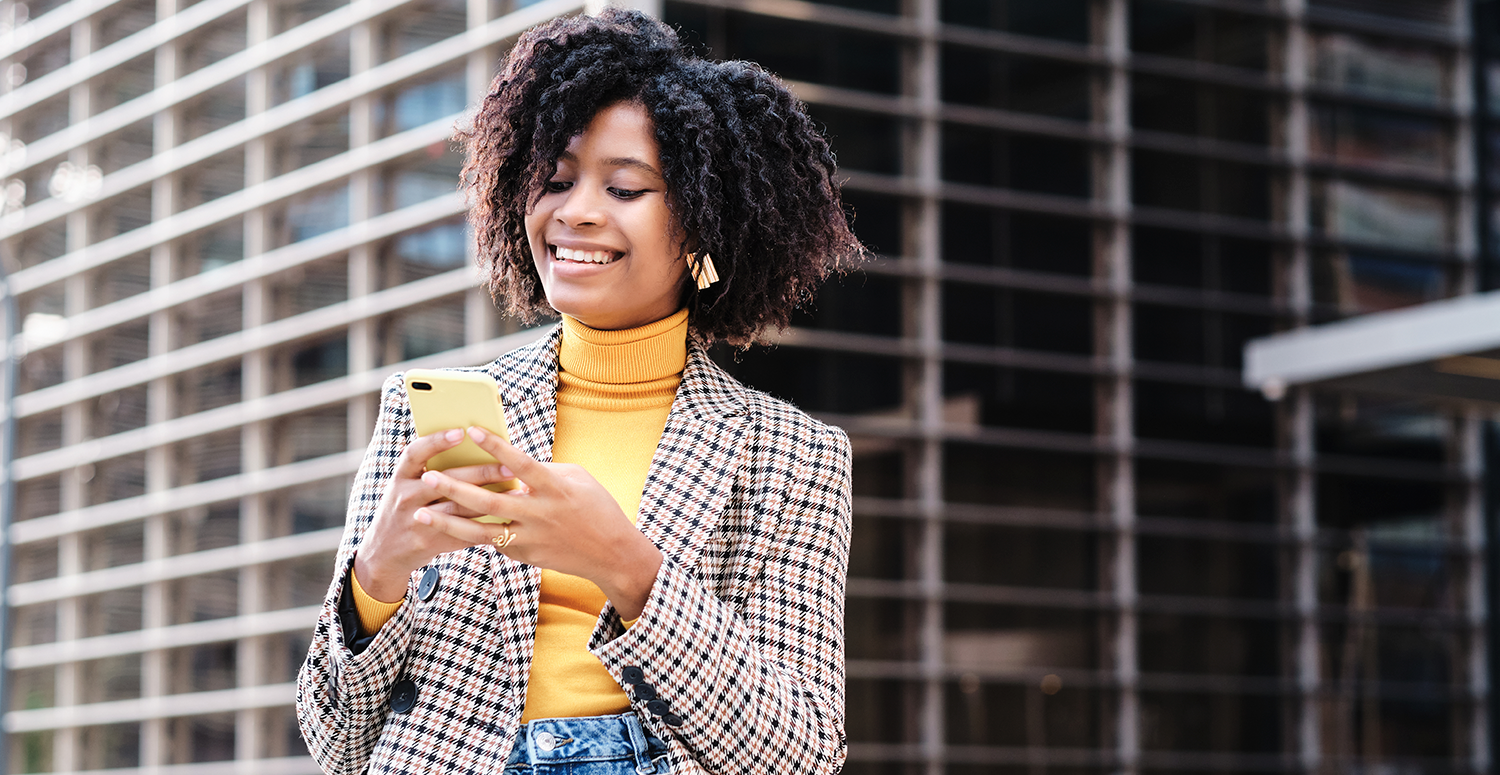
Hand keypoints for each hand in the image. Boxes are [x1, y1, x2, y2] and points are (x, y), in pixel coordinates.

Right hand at [353, 428, 507, 601]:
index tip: (461, 431)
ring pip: (458, 508)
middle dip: (481, 472)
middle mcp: (405, 497)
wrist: (384, 551)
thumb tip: (475, 450)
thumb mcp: (407, 486)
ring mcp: (416, 521)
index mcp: (400, 477)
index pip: (415, 453)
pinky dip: (485, 525)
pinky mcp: (429, 542)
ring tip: (516, 492)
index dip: (436, 441)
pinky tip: (506, 518)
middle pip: (447, 481)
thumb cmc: (406, 507)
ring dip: (490, 499)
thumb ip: (431, 470)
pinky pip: (462, 533)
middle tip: (509, 467)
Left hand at [414, 426, 663, 619]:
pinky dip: (473, 532)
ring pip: (481, 531)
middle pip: (489, 501)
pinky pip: (494, 542)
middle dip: (456, 488)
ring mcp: (530, 538)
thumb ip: (543, 470)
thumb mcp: (576, 478)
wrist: (611, 553)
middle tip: (429, 476)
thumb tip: (511, 464)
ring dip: (448, 521)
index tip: (471, 430)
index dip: (495, 445)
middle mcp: (539, 513)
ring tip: (422, 512)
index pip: (519, 462)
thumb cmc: (596, 507)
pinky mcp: (525, 555)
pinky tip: (450, 525)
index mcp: (554, 487)